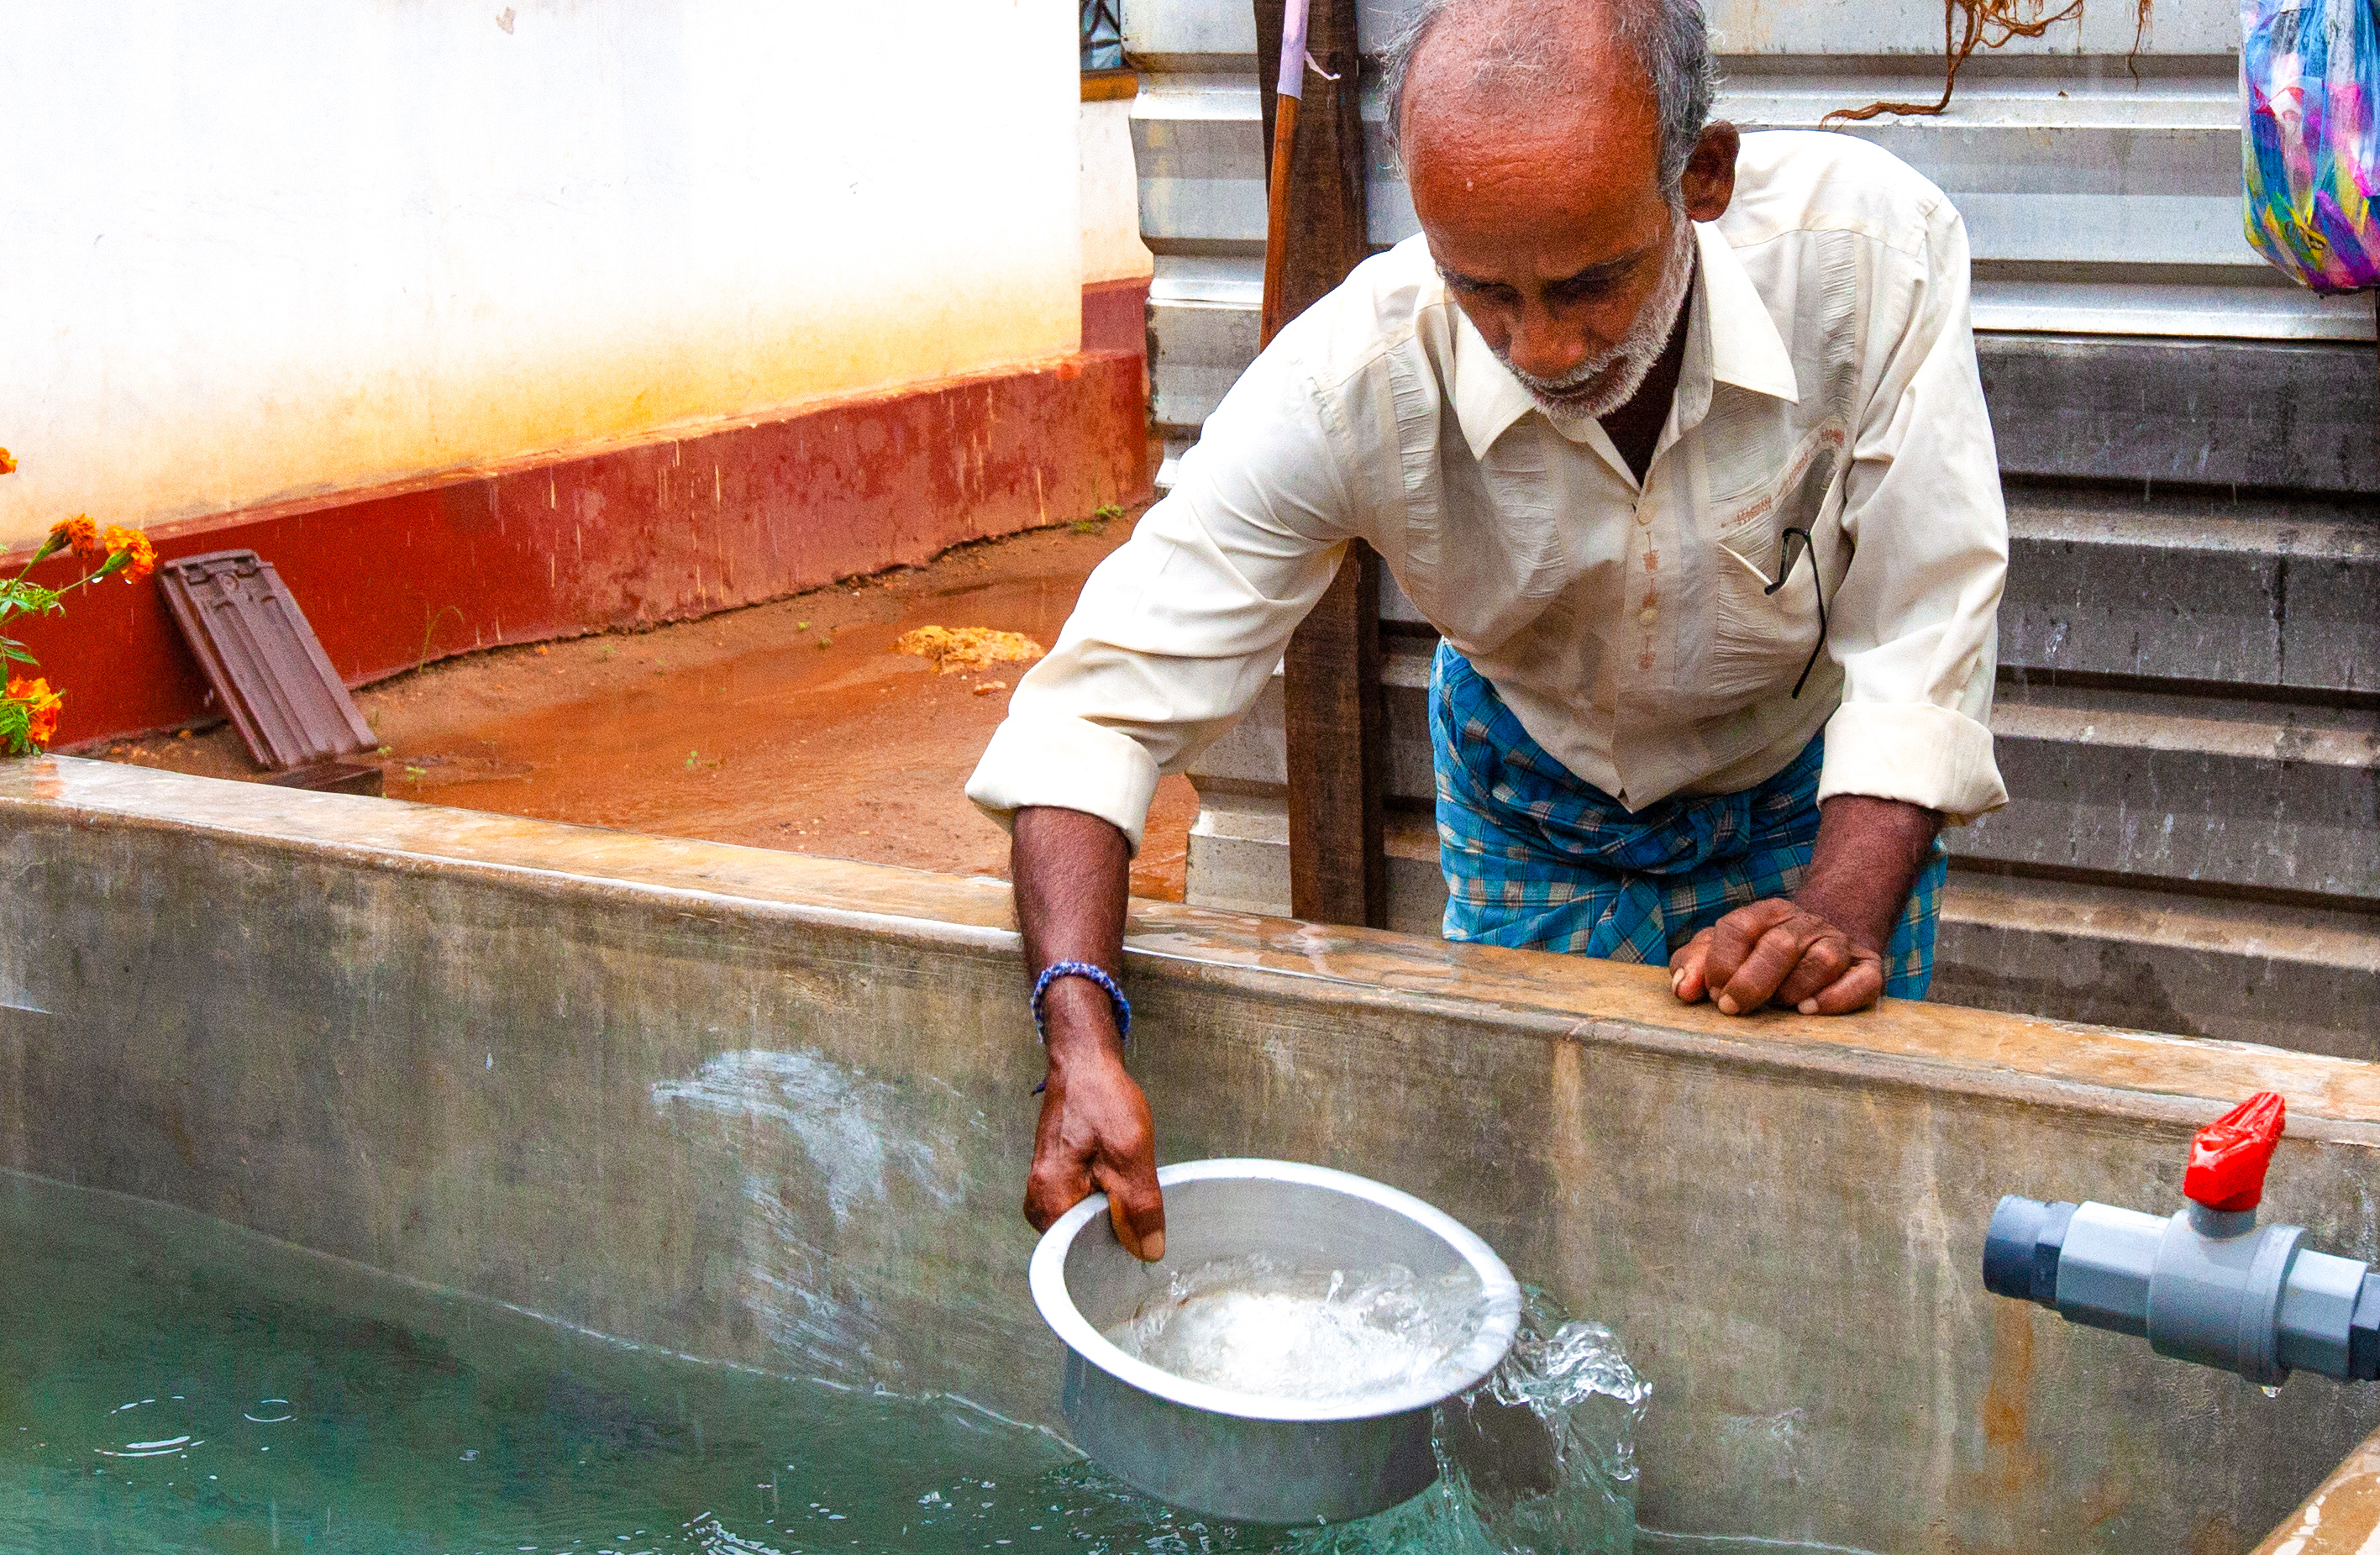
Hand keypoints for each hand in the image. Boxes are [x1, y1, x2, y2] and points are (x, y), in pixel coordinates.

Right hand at [1024, 987, 1165, 1259]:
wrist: (1083, 1063)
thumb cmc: (1102, 1100)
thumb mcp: (1131, 1154)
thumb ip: (1140, 1207)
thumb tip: (1148, 1253)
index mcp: (1050, 1201)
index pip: (1081, 1257)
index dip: (1116, 1253)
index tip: (1141, 1238)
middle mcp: (1039, 1203)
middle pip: (1084, 1243)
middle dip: (1116, 1233)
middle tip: (1143, 1210)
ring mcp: (1045, 1193)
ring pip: (1087, 1224)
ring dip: (1114, 1214)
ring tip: (1131, 1188)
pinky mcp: (1056, 1183)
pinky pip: (1085, 1207)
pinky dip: (1107, 1200)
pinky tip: (1122, 1182)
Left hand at [1670, 897, 1881, 1015]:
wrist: (1821, 944)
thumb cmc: (1758, 956)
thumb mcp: (1720, 951)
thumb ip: (1693, 964)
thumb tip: (1683, 989)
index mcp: (1765, 913)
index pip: (1739, 926)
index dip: (1721, 962)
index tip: (1713, 992)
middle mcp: (1804, 923)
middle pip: (1780, 945)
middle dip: (1751, 983)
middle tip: (1733, 1009)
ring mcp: (1838, 943)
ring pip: (1823, 960)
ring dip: (1793, 990)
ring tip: (1779, 1006)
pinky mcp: (1867, 967)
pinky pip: (1862, 980)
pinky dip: (1836, 999)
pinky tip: (1809, 1011)